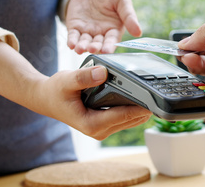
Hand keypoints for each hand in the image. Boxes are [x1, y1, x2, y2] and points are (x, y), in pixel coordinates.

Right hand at [33, 66, 151, 139]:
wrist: (46, 99)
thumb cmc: (55, 90)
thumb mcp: (67, 80)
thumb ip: (84, 77)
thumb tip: (103, 73)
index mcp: (90, 123)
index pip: (123, 115)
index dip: (140, 106)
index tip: (154, 97)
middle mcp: (99, 130)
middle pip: (131, 119)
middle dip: (145, 106)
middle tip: (158, 90)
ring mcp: (103, 129)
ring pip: (131, 121)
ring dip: (141, 108)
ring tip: (153, 91)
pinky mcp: (106, 125)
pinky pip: (126, 118)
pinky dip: (134, 108)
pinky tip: (142, 96)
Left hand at [65, 0, 141, 53]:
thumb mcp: (122, 0)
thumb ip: (129, 16)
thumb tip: (138, 32)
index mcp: (114, 30)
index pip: (112, 41)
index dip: (109, 46)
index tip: (107, 51)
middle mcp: (101, 34)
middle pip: (98, 44)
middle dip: (95, 48)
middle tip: (92, 49)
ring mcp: (87, 32)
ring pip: (84, 42)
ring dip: (82, 47)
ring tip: (79, 49)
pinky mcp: (75, 28)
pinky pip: (73, 36)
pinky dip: (72, 41)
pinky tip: (71, 44)